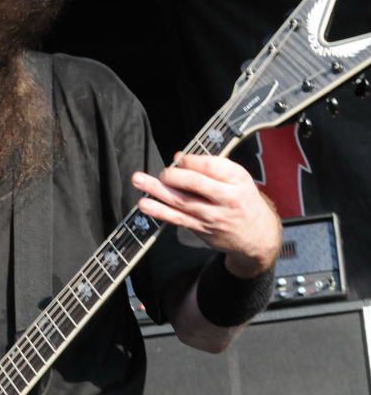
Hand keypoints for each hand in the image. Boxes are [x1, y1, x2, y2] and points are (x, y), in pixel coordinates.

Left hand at [132, 154, 281, 277]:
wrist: (257, 236)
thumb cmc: (244, 201)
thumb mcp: (239, 179)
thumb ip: (214, 167)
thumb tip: (181, 158)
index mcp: (238, 180)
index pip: (211, 166)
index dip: (190, 160)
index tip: (178, 158)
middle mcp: (227, 198)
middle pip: (194, 184)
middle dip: (172, 175)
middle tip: (162, 172)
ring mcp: (213, 216)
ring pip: (181, 201)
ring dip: (157, 190)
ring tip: (138, 180)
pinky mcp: (201, 229)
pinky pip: (177, 219)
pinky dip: (159, 211)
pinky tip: (144, 204)